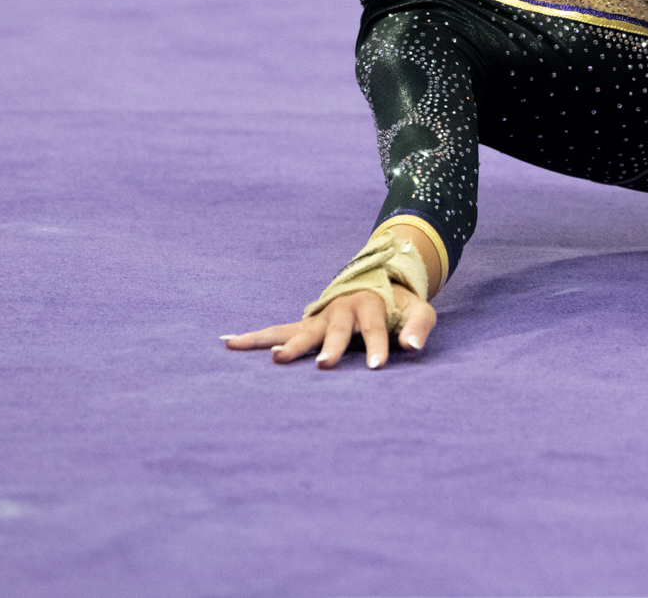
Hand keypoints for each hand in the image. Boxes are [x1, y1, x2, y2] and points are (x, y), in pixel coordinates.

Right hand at [221, 287, 437, 369]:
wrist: (376, 281)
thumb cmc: (399, 304)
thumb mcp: (419, 310)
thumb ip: (418, 326)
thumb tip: (413, 348)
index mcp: (368, 304)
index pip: (374, 328)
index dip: (377, 346)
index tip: (377, 366)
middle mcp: (339, 310)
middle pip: (334, 330)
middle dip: (329, 347)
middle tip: (323, 365)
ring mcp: (319, 318)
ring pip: (298, 331)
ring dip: (285, 343)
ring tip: (274, 358)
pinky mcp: (305, 325)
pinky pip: (276, 331)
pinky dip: (253, 338)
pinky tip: (228, 343)